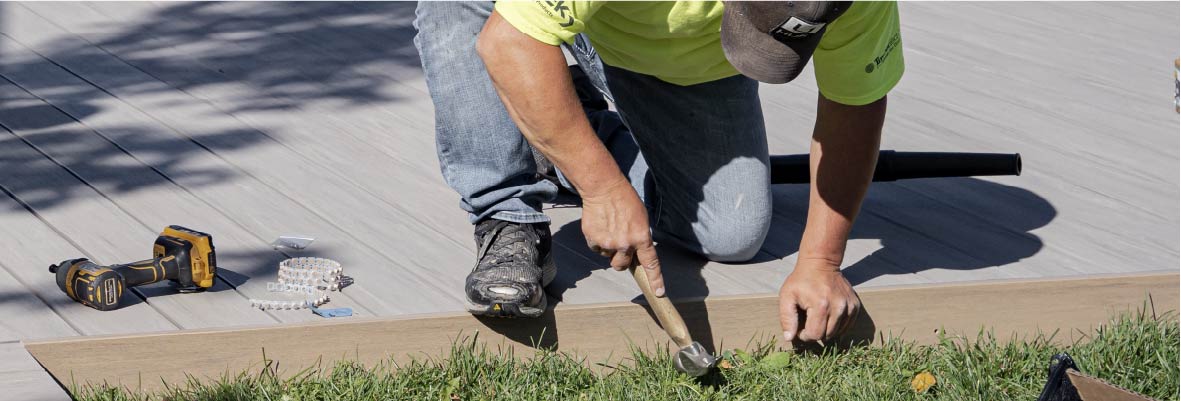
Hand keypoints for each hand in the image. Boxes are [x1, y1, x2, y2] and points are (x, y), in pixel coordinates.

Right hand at [580, 178, 664, 296]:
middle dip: (620, 259)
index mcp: (641, 237)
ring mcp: (608, 243)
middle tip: (619, 244)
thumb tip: (635, 254)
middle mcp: (625, 243)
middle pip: (621, 266)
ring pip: (607, 256)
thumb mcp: (641, 219)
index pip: (651, 263)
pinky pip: (596, 248)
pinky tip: (600, 225)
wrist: (604, 188)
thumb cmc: (625, 200)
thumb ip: (640, 238)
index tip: (658, 292)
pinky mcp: (593, 239)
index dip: (655, 280)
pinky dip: (597, 240)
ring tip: (609, 227)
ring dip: (608, 247)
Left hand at [778, 258, 859, 343]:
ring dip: (826, 330)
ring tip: (818, 316)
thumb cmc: (801, 280)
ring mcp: (849, 306)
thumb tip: (789, 338)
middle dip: (815, 333)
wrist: (821, 262)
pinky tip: (829, 315)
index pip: (815, 335)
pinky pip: (847, 327)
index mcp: (821, 305)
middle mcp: (838, 307)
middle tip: (808, 320)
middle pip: (827, 336)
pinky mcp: (855, 306)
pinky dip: (837, 326)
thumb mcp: (787, 296)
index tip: (800, 326)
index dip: (805, 335)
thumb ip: (787, 318)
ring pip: (837, 333)